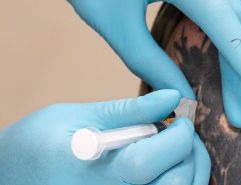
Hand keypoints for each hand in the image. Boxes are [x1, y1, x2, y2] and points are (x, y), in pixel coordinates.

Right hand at [0, 90, 208, 184]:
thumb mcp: (76, 118)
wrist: (7, 177)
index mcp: (92, 172)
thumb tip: (174, 97)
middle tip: (181, 136)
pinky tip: (168, 169)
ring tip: (178, 152)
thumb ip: (128, 111)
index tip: (179, 119)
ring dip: (189, 173)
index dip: (178, 136)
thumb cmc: (37, 145)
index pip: (150, 160)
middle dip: (189, 155)